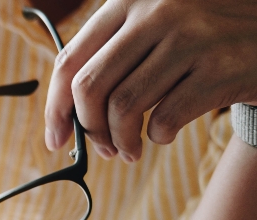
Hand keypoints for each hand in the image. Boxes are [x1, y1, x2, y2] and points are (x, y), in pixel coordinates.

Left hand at [44, 0, 256, 161]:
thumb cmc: (200, 39)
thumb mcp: (154, 27)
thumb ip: (112, 57)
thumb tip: (64, 116)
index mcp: (129, 1)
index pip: (71, 60)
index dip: (54, 107)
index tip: (54, 137)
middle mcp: (157, 13)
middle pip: (90, 88)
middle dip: (87, 129)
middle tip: (100, 149)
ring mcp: (191, 39)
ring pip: (123, 107)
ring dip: (119, 141)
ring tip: (129, 150)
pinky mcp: (220, 69)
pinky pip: (165, 119)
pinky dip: (157, 137)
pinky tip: (164, 134)